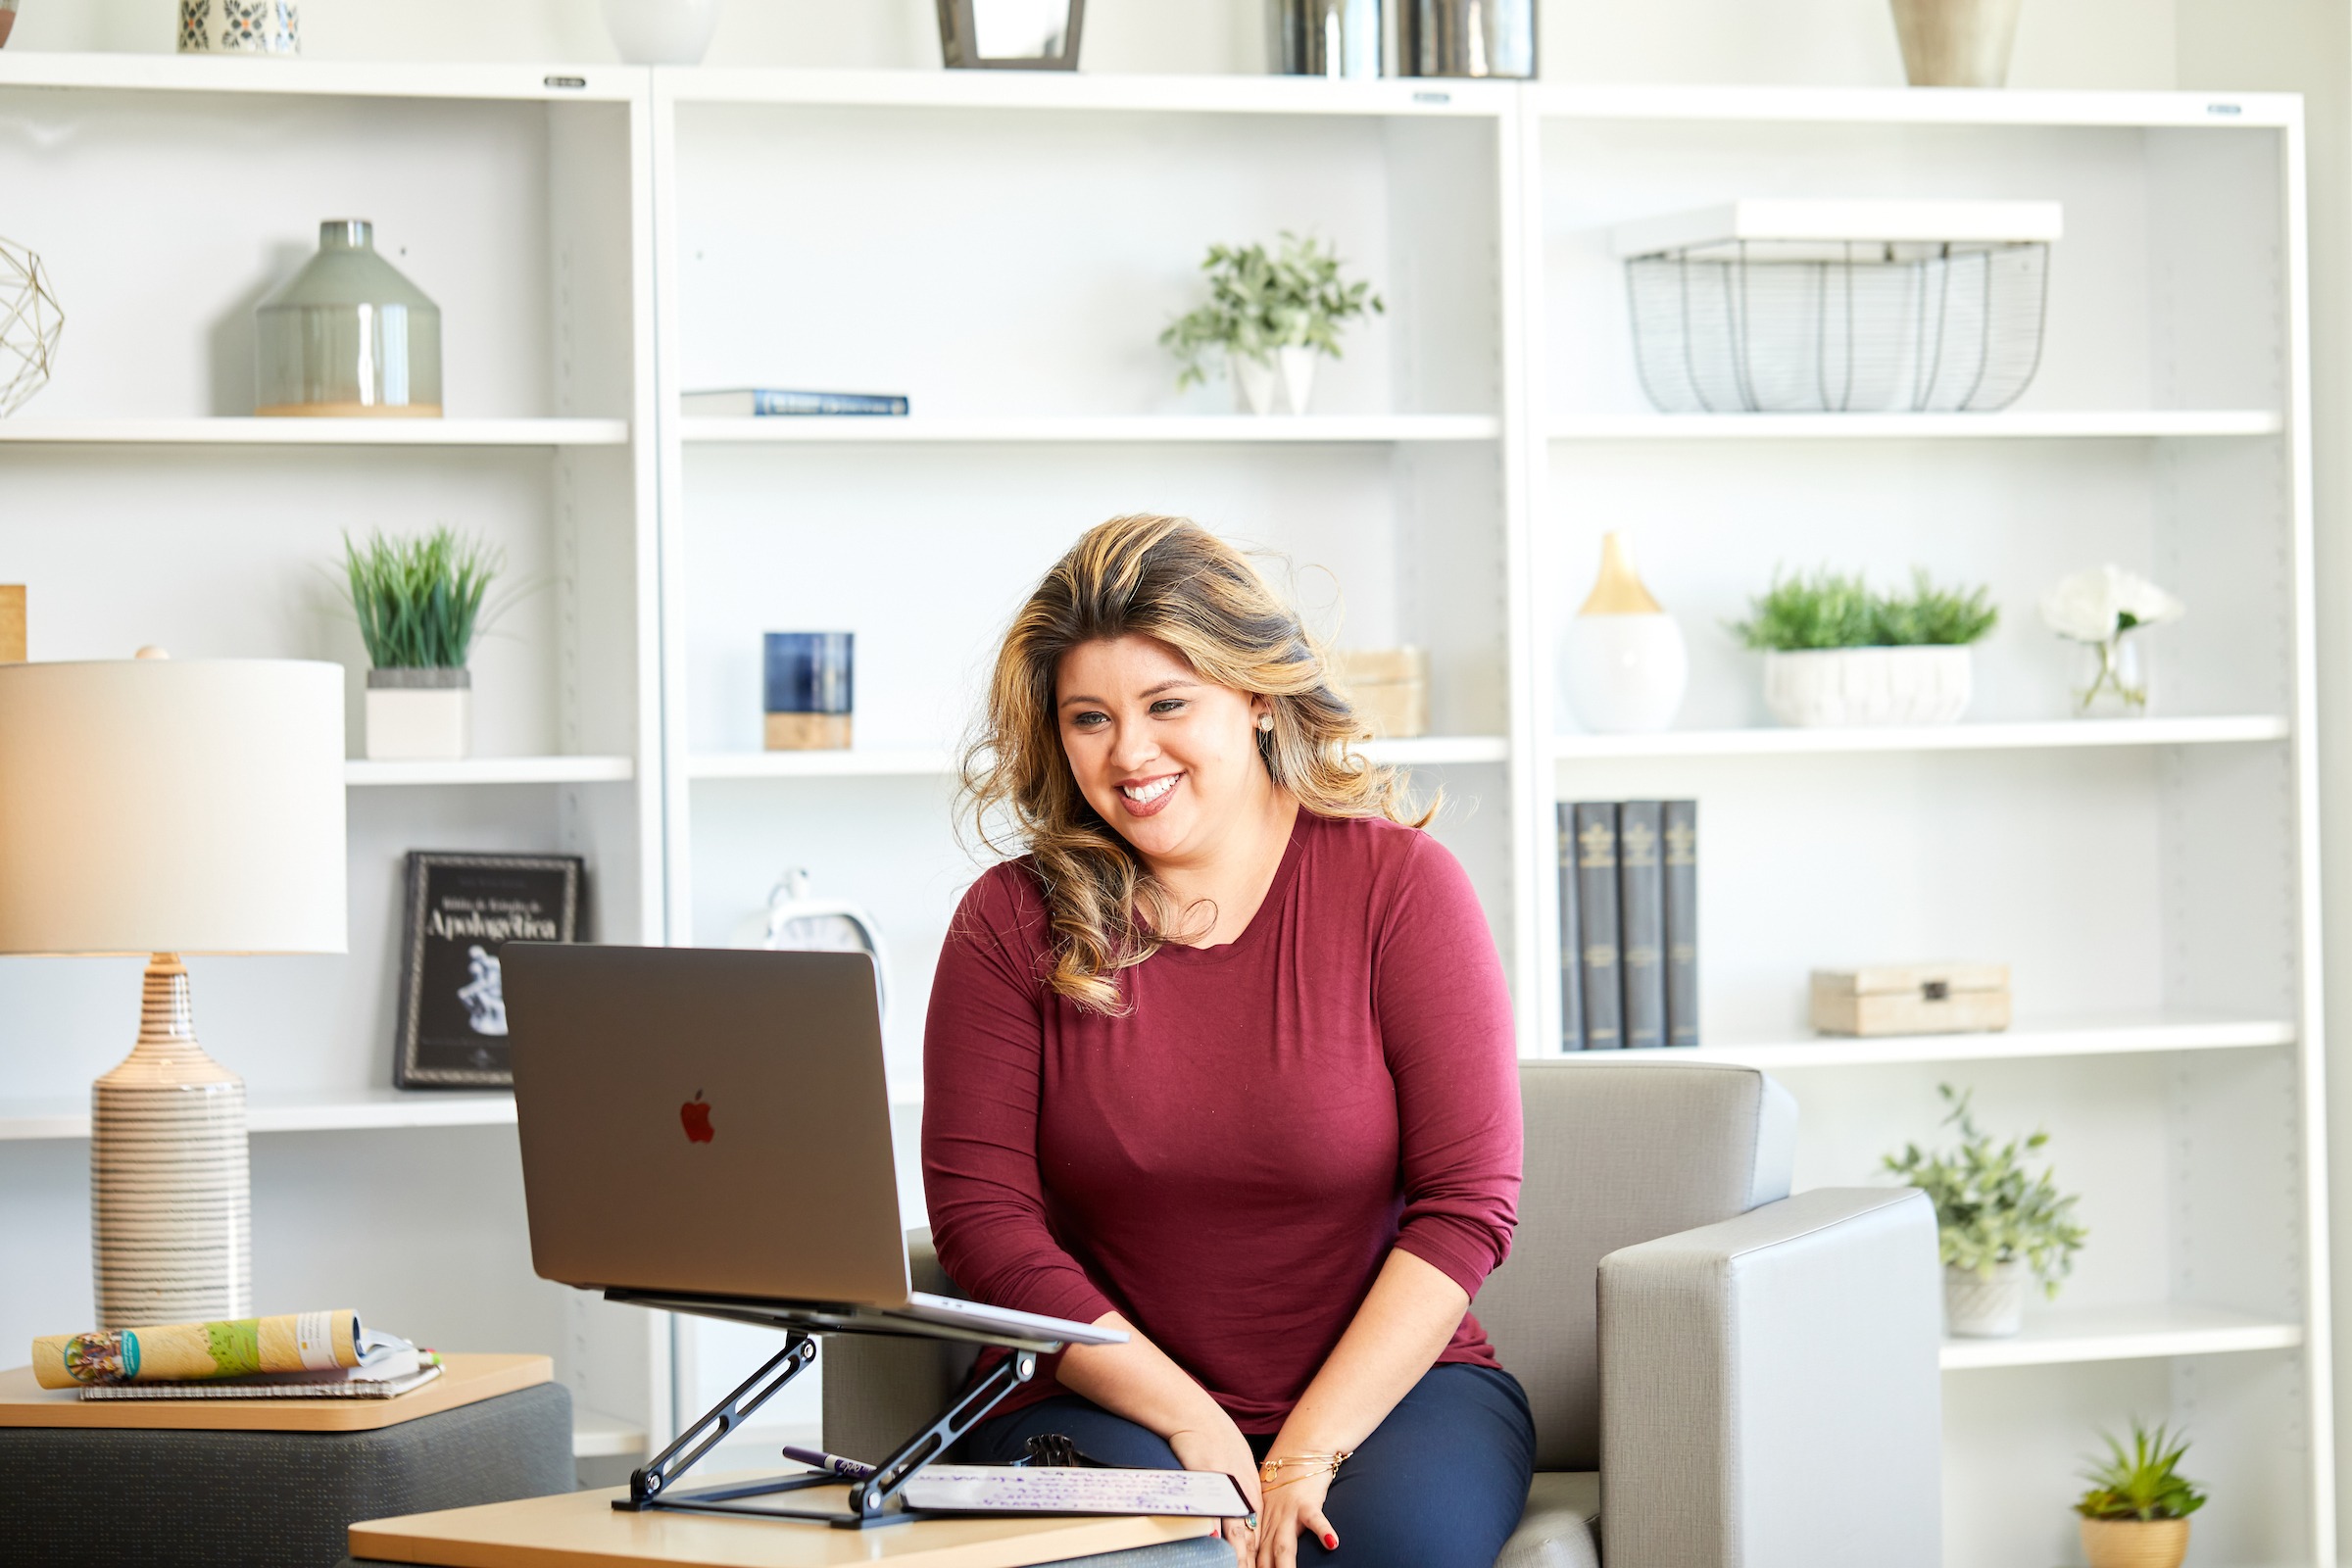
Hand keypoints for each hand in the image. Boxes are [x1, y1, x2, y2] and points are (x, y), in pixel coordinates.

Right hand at [1169, 1417, 1261, 1565]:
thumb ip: (1239, 1489)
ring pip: (1236, 1533)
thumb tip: (1239, 1511)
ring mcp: (1227, 1491)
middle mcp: (1243, 1494)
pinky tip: (1217, 1547)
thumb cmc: (1213, 1438)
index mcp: (1251, 1492)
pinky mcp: (1208, 1485)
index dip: (1257, 1557)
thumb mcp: (1235, 1464)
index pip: (1257, 1533)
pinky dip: (1217, 1536)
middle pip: (1250, 1538)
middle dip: (1251, 1562)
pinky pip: (1214, 1518)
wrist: (1196, 1416)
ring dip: (1238, 1557)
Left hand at [1254, 1464, 1337, 1566]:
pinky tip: (1332, 1543)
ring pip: (1284, 1546)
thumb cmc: (1282, 1485)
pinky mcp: (1307, 1502)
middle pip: (1264, 1559)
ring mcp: (1288, 1514)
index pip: (1249, 1558)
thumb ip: (1259, 1533)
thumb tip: (1252, 1556)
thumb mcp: (1263, 1508)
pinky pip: (1315, 1518)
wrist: (1298, 1452)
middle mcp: (1270, 1524)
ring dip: (1284, 1567)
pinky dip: (1323, 1531)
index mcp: (1258, 1527)